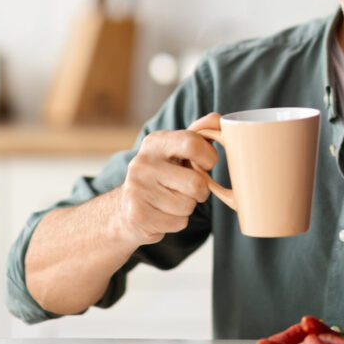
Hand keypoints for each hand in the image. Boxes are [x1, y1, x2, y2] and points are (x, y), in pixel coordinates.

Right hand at [115, 113, 220, 245]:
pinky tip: (162, 214)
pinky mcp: (137, 215)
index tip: (206, 163)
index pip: (193, 143)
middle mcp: (143, 163)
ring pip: (188, 206)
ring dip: (187, 207)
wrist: (125, 207)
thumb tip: (219, 120)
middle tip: (189, 188)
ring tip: (171, 201)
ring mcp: (137, 189)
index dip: (209, 157)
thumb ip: (199, 133)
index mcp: (155, 142)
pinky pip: (178, 223)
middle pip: (196, 183)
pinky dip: (176, 222)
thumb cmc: (162, 175)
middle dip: (201, 191)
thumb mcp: (177, 149)